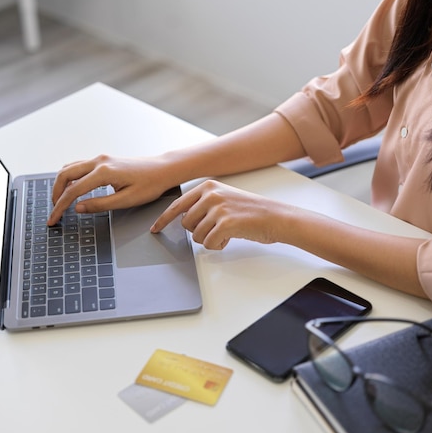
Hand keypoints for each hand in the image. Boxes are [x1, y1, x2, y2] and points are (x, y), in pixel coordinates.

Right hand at [48, 154, 173, 224]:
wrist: (163, 170)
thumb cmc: (150, 185)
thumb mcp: (126, 200)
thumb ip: (100, 205)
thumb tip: (77, 208)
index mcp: (104, 172)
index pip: (73, 191)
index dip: (60, 207)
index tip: (53, 219)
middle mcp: (99, 161)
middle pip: (65, 175)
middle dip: (55, 194)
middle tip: (54, 211)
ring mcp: (100, 158)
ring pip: (70, 168)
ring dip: (61, 184)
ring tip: (60, 202)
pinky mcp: (104, 160)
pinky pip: (79, 166)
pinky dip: (70, 178)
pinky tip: (71, 189)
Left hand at [151, 180, 288, 249]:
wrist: (276, 217)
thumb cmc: (252, 212)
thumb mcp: (224, 199)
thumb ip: (203, 205)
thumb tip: (184, 219)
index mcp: (208, 187)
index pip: (177, 205)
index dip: (164, 219)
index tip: (155, 228)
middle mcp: (211, 194)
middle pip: (186, 224)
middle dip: (198, 232)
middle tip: (216, 230)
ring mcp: (218, 208)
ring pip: (196, 236)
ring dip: (210, 240)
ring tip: (226, 232)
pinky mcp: (225, 223)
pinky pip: (209, 244)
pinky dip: (218, 245)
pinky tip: (230, 238)